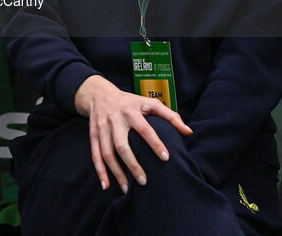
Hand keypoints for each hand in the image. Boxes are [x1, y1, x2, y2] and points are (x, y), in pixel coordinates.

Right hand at [73, 75, 192, 191]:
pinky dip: (100, 171)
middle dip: (132, 165)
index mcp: (131, 110)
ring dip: (117, 172)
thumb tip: (189, 132)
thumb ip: (170, 116)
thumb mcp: (149, 103)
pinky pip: (95, 155)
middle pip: (122, 145)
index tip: (166, 158)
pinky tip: (106, 185)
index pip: (145, 129)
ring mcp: (102, 128)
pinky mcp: (93, 134)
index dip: (155, 143)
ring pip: (107, 153)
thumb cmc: (130, 101)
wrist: (99, 94)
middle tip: (144, 181)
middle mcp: (115, 119)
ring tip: (127, 188)